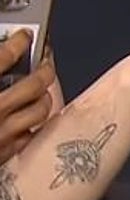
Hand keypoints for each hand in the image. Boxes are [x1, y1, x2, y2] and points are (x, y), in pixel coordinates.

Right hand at [0, 29, 54, 162]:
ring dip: (45, 98)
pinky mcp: (6, 153)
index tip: (26, 37)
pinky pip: (30, 135)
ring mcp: (3, 133)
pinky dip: (33, 125)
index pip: (2, 58)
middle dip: (45, 71)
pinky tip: (29, 120)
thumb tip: (2, 61)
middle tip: (46, 64)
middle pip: (33, 85)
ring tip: (43, 92)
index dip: (18, 44)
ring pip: (40, 111)